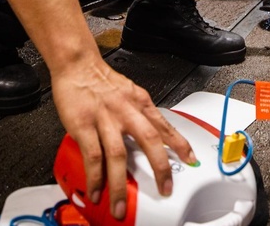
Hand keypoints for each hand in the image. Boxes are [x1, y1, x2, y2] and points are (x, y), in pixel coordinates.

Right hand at [50, 61, 195, 219]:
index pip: (165, 126)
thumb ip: (141, 114)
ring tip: (120, 205)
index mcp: (140, 103)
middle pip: (149, 141)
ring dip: (120, 184)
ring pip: (119, 155)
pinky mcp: (83, 125)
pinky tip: (96, 190)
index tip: (191, 160)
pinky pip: (92, 156)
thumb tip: (153, 134)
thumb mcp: (130, 93)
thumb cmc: (102, 81)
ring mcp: (105, 119)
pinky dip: (95, 176)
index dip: (180, 144)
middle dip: (160, 168)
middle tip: (165, 188)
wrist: (77, 65)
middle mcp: (126, 111)